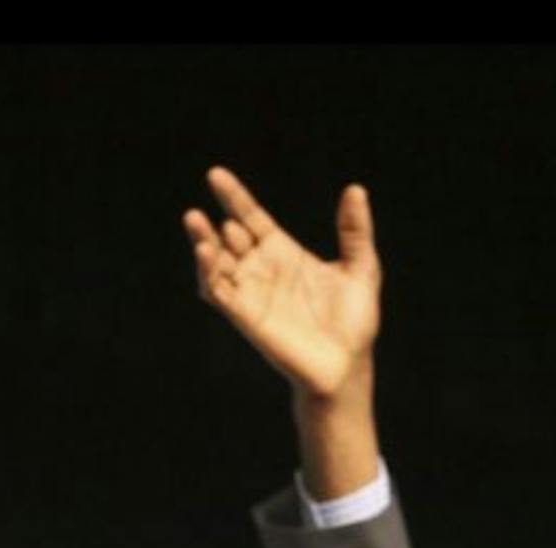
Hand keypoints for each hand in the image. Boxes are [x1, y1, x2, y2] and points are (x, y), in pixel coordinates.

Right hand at [185, 170, 378, 402]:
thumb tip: (355, 190)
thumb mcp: (360, 267)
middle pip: (227, 238)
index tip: (215, 175)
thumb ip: (354, 230)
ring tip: (195, 222)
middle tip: (202, 210)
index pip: (251, 218)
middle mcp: (262, 270)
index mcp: (284, 253)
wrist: (347, 365)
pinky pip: (218, 291)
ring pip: (215, 263)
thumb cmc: (355, 322)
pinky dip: (207, 272)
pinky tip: (206, 253)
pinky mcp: (245, 316)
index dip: (234, 197)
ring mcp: (251, 293)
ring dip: (202, 243)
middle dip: (212, 224)